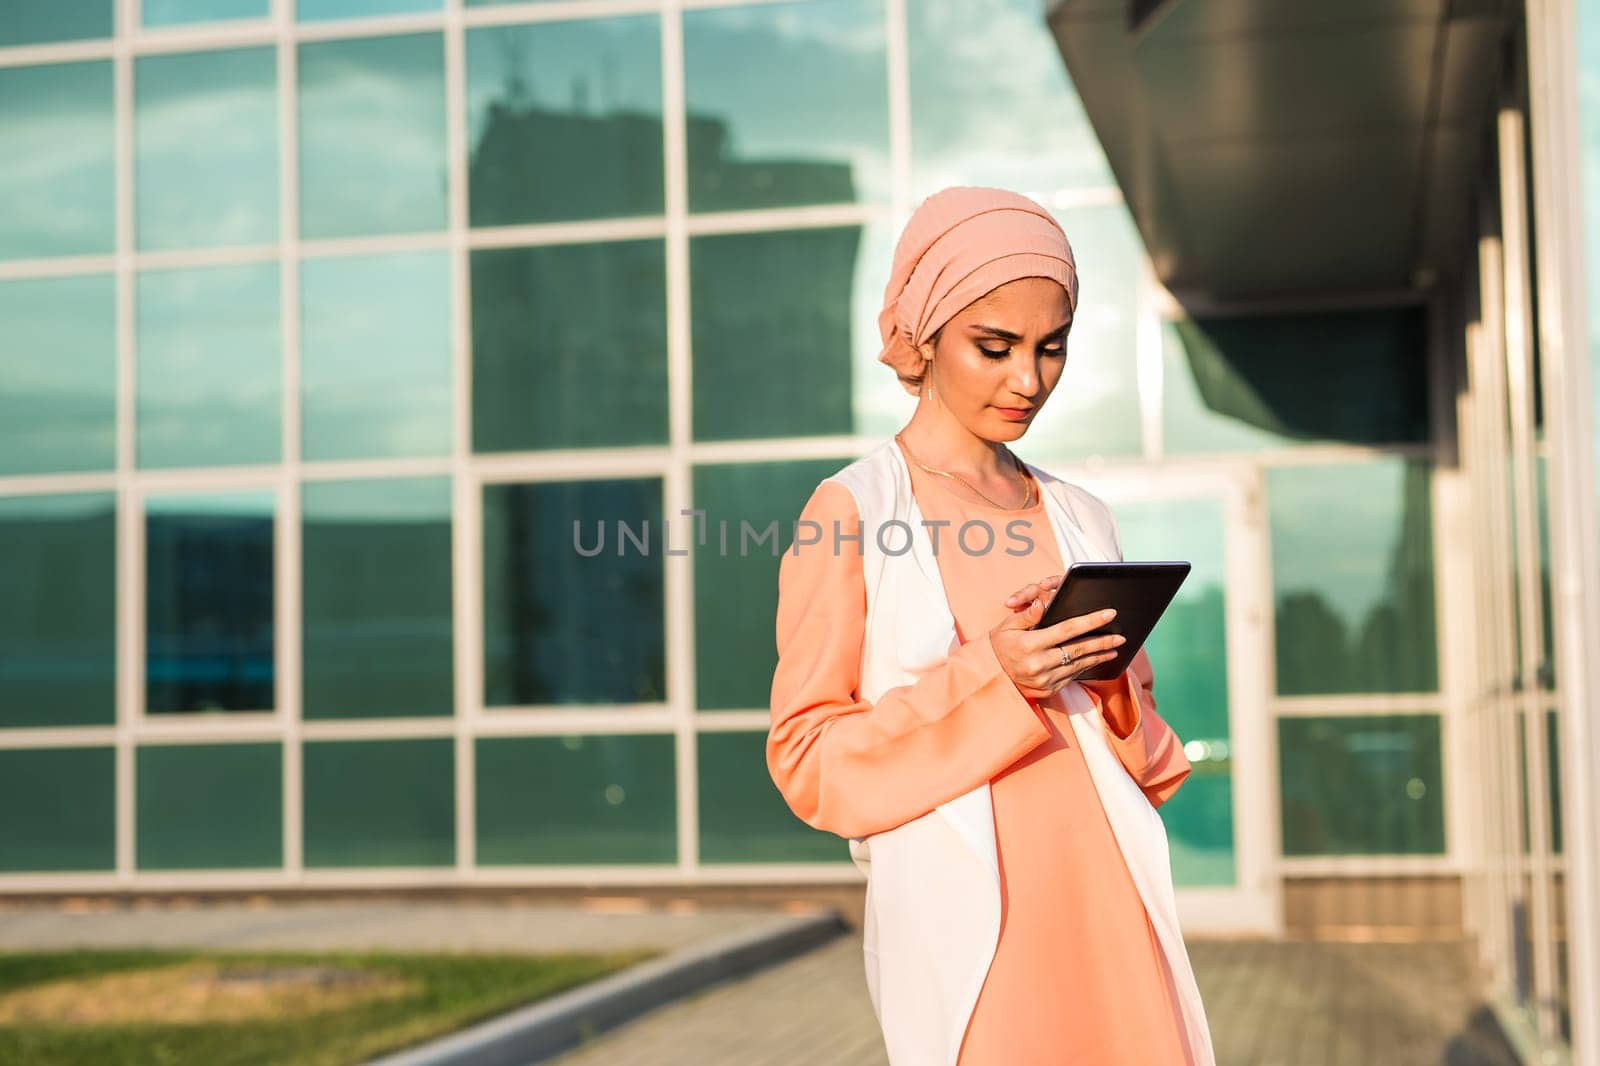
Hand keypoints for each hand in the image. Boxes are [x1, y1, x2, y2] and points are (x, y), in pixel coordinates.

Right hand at [990, 576, 1124, 699]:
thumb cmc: (999, 645)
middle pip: (1078, 650)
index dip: (1090, 621)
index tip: (1108, 613)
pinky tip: (1097, 659)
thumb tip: (1044, 601)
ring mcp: (1045, 680)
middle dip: (1102, 641)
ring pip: (1078, 665)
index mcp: (1029, 644)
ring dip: (1099, 655)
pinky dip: (1085, 666)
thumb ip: (1028, 614)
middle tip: (1120, 635)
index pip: (1066, 630)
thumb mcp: (1007, 626)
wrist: (991, 676)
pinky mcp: (1048, 690)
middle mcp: (1038, 664)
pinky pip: (1072, 676)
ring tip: (1115, 647)